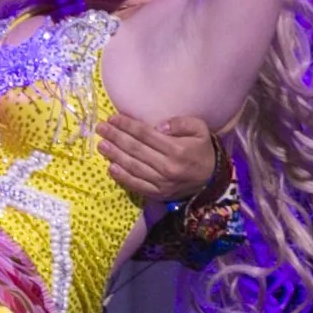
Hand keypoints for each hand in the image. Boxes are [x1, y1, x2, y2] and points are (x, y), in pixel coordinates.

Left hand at [97, 111, 216, 204]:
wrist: (212, 180)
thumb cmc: (202, 150)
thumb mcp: (200, 129)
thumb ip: (181, 123)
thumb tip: (158, 126)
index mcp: (177, 149)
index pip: (145, 134)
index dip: (127, 126)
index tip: (113, 119)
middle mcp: (167, 166)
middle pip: (135, 149)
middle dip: (116, 137)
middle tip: (100, 129)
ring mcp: (161, 182)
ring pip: (133, 167)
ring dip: (115, 156)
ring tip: (101, 145)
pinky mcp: (158, 194)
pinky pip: (136, 185)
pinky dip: (122, 177)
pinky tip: (111, 168)